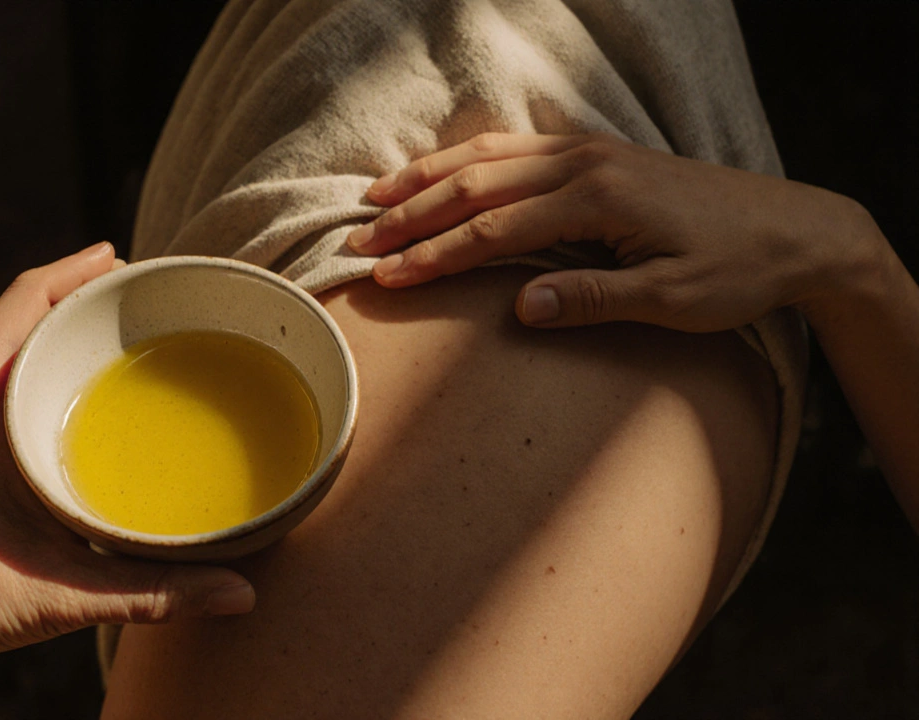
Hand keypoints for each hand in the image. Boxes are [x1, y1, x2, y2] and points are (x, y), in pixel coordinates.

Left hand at [0, 242, 255, 679]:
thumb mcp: (55, 589)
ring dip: (74, 331)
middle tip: (162, 300)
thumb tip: (241, 595)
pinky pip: (16, 380)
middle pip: (35, 310)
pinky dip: (55, 368)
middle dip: (95, 297)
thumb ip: (149, 590)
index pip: (33, 295)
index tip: (142, 263)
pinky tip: (97, 399)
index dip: (86, 269)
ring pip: (24, 344)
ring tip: (140, 337)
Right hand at [346, 132, 880, 331]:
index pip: (492, 228)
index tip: (386, 279)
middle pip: (475, 184)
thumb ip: (593, 301)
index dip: (433, 255)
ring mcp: (590, 152)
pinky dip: (466, 159)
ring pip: (488, 156)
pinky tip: (440, 172)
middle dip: (411, 216)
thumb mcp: (672, 302)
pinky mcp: (597, 154)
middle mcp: (585, 164)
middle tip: (358, 245)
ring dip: (428, 178)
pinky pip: (515, 147)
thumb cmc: (736, 272)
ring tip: (375, 200)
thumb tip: (520, 309)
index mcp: (598, 200)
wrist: (796, 229)